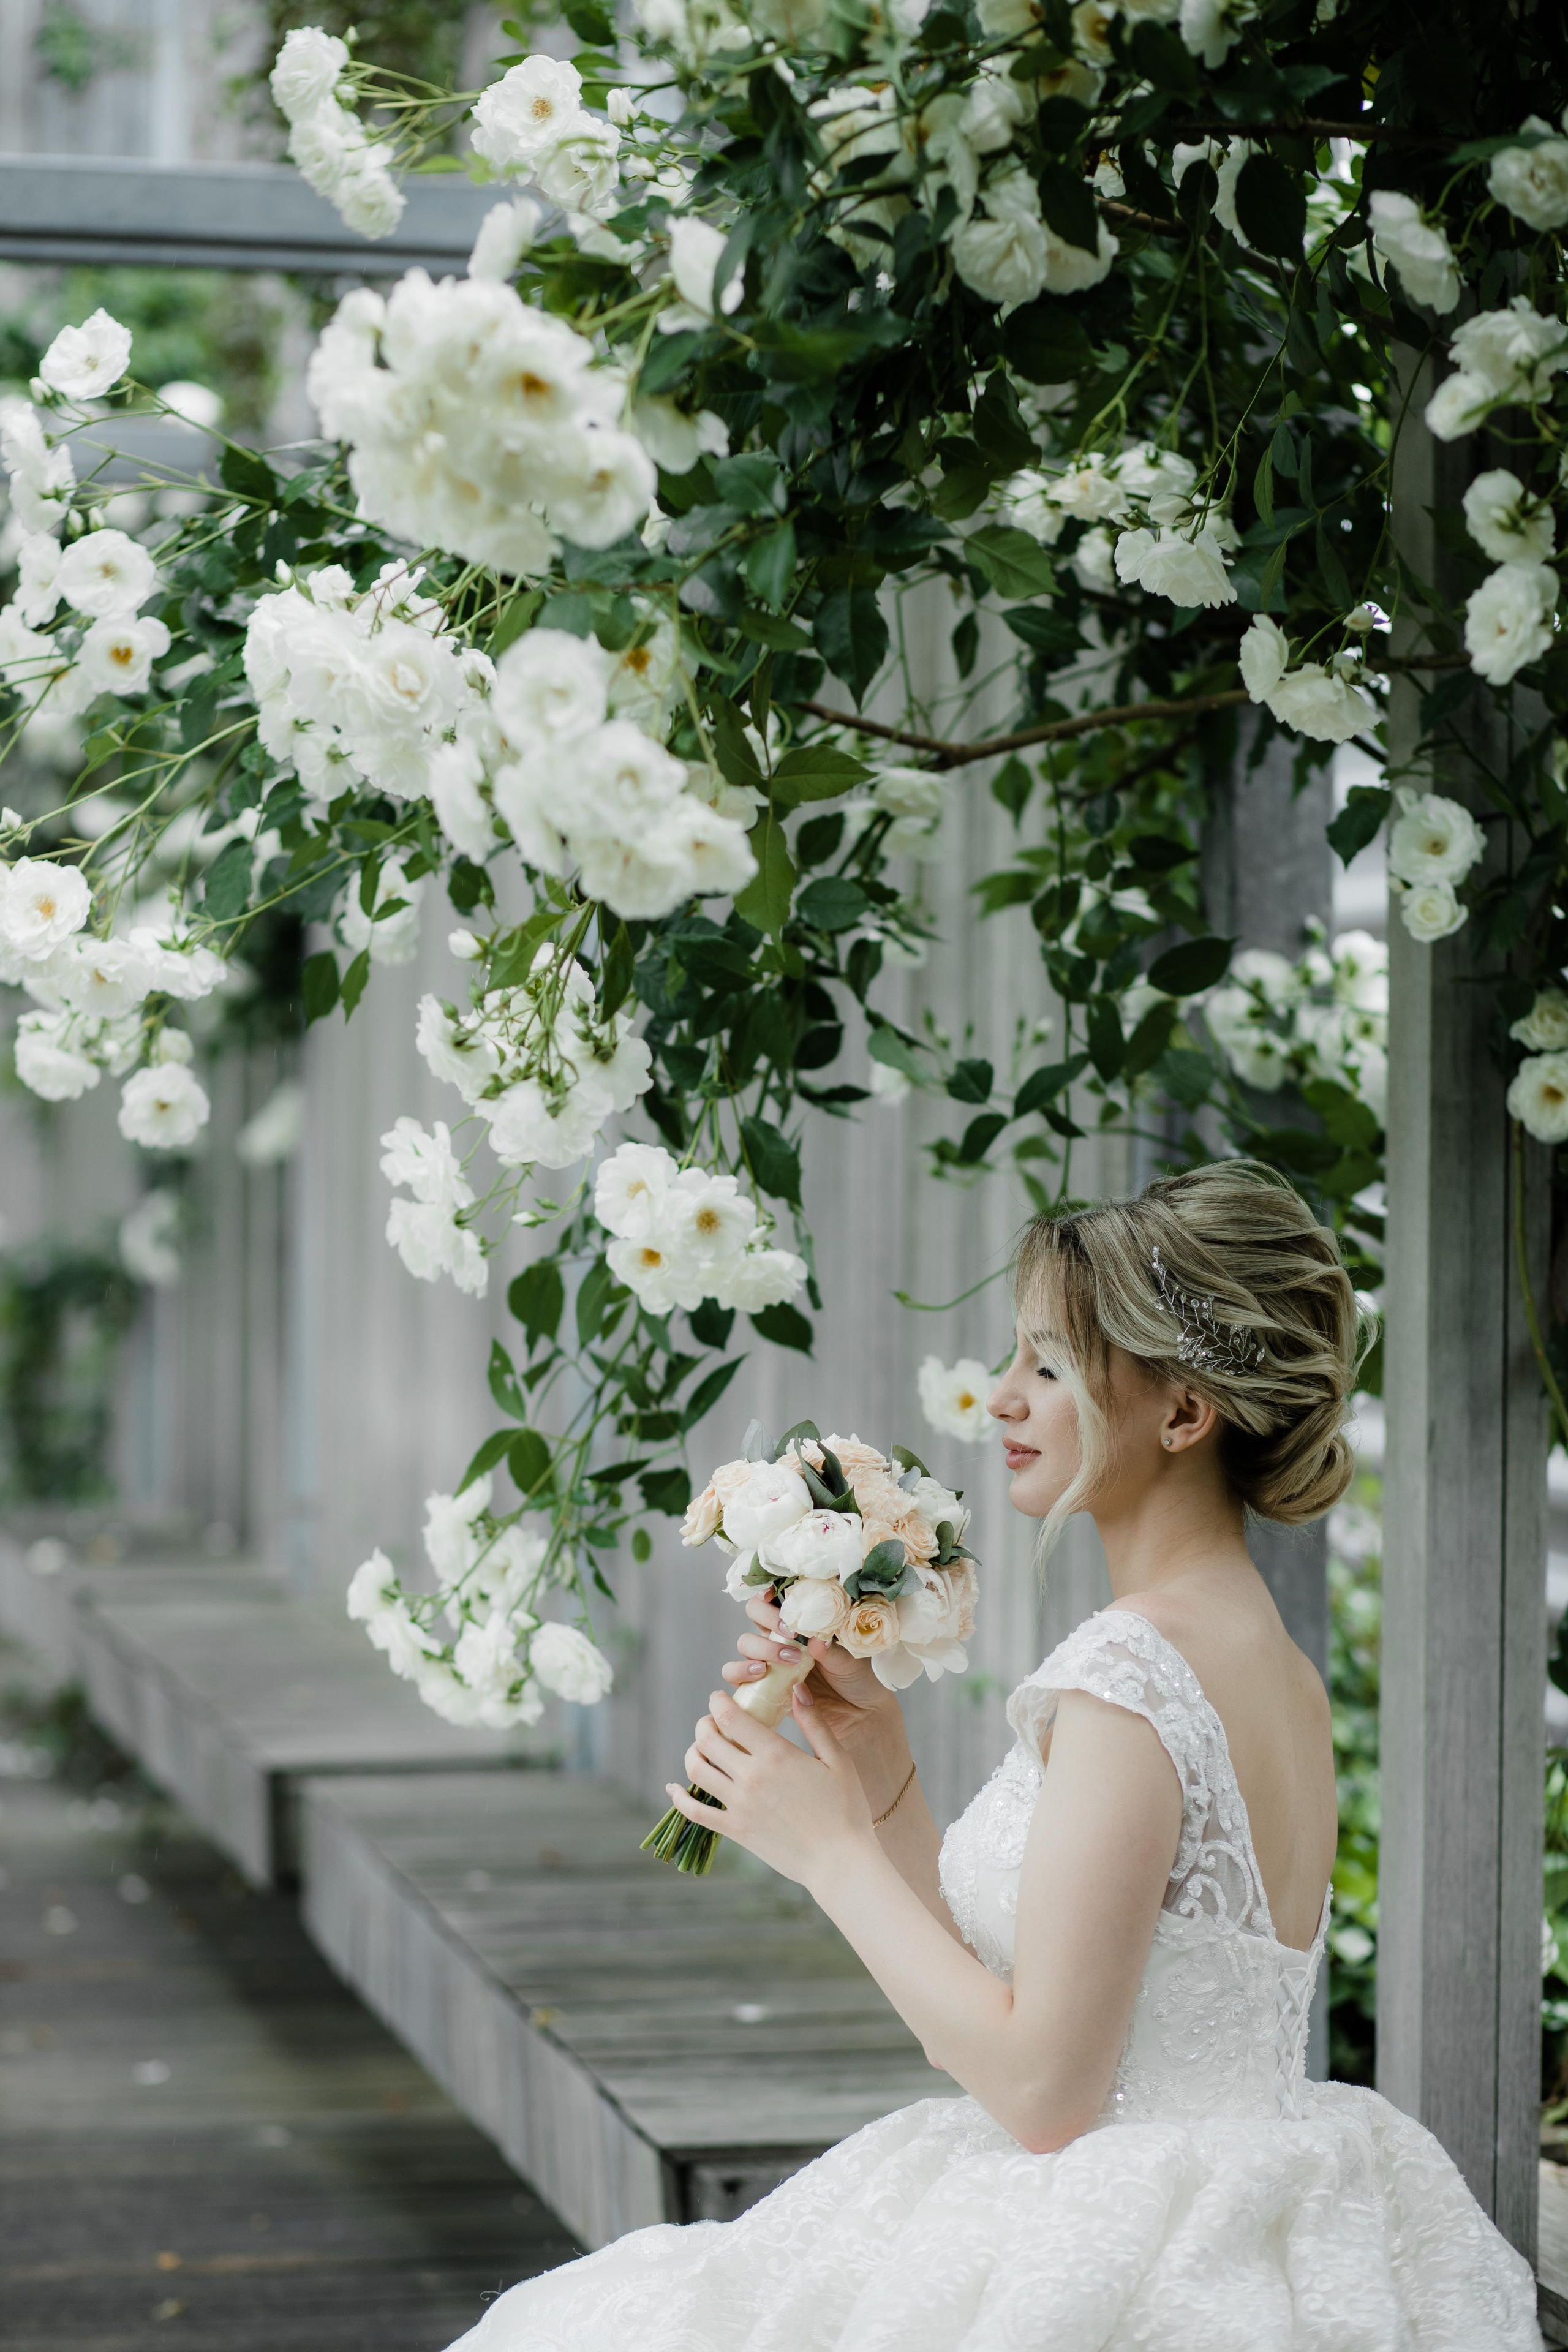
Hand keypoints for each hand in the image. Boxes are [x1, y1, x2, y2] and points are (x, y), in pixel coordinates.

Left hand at [665, 1681, 874, 1889]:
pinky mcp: (735, 1830)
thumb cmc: (846, 1809)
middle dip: (704, 1724)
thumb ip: (814, 1722)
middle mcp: (751, 1777)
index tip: (718, 1698)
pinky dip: (678, 1798)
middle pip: (707, 1740)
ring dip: (693, 1753)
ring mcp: (739, 1805)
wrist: (839, 1862)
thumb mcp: (837, 1760)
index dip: (718, 1702)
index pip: (731, 1717)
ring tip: (701, 1748)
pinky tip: (672, 1788)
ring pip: (697, 1770)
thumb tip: (796, 1688)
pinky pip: (695, 1811)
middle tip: (711, 1721)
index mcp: (776, 1755)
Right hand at [722, 1594, 900, 1756]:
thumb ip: (832, 1651)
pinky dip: (740, 1671)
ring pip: (745, 1642)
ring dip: (760, 1647)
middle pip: (754, 1612)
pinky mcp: (761, 1685)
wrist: (857, 1716)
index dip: (768, 1590)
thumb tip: (816, 1639)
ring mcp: (768, 1660)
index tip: (773, 1593)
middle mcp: (780, 1636)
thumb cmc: (855, 1679)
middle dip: (768, 1618)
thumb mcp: (850, 1662)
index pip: (777, 1596)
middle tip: (791, 1634)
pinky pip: (735, 1674)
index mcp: (801, 1622)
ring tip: (785, 1660)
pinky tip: (760, 1674)